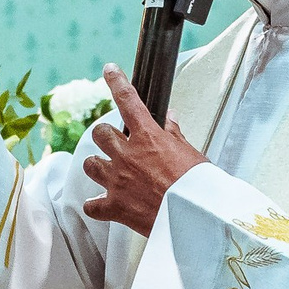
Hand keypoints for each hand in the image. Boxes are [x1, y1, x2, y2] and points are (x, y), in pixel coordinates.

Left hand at [80, 64, 207, 234]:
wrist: (194, 218)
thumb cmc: (198, 187)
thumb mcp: (191, 153)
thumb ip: (173, 134)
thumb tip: (168, 118)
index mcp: (148, 138)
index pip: (128, 100)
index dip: (116, 82)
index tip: (110, 71)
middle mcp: (127, 156)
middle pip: (100, 133)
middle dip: (106, 136)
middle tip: (115, 143)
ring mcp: (117, 180)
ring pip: (90, 164)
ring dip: (97, 165)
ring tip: (108, 171)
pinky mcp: (113, 206)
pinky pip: (91, 205)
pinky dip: (96, 205)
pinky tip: (102, 204)